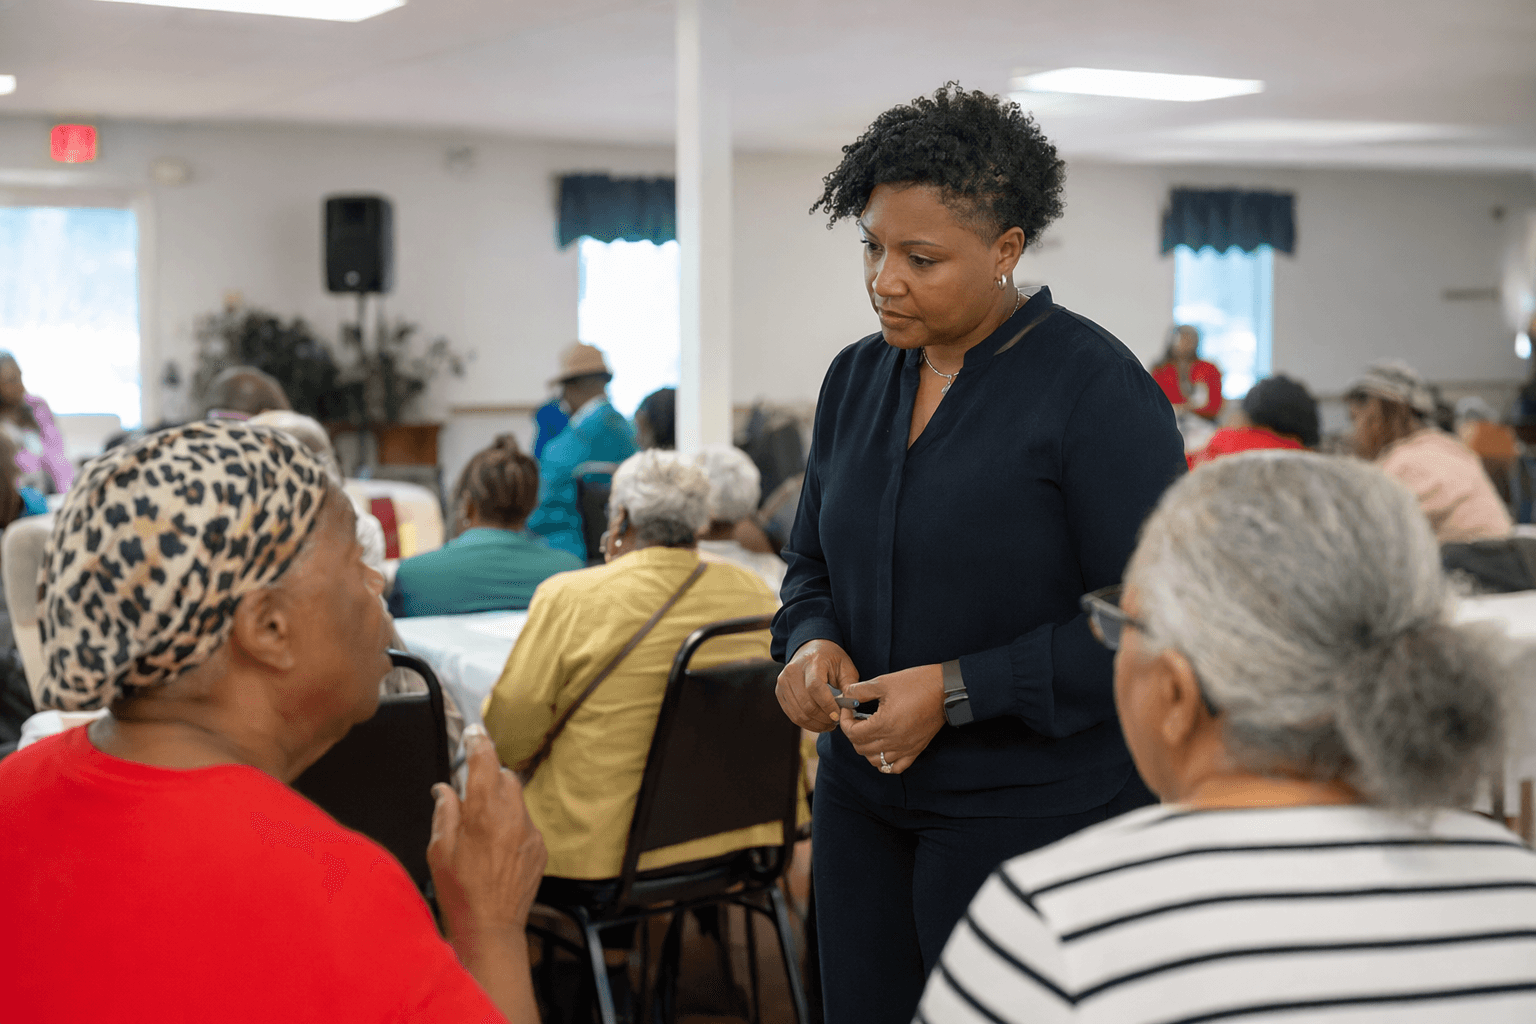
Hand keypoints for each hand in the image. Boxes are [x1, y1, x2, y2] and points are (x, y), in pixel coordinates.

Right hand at [428, 725, 546, 955]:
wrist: (491, 928)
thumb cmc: (460, 892)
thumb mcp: (439, 850)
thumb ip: (444, 812)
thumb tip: (445, 789)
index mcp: (482, 811)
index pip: (484, 760)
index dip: (478, 741)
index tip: (474, 732)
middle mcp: (511, 816)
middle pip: (505, 776)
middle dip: (489, 778)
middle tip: (470, 796)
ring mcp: (529, 831)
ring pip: (517, 800)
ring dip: (501, 803)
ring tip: (481, 831)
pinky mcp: (540, 847)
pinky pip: (525, 823)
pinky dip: (512, 826)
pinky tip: (496, 850)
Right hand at [776, 639, 858, 732]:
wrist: (811, 648)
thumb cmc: (831, 659)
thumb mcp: (845, 667)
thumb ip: (850, 687)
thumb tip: (851, 708)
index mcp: (812, 662)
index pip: (815, 687)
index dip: (827, 705)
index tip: (838, 716)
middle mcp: (793, 670)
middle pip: (806, 704)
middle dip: (823, 718)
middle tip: (836, 722)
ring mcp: (783, 682)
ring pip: (798, 713)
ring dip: (815, 724)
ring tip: (829, 724)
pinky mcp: (779, 692)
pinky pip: (792, 715)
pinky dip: (806, 723)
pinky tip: (818, 722)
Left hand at [840, 664, 945, 774]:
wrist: (945, 690)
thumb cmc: (917, 683)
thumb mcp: (884, 682)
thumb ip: (861, 690)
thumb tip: (846, 694)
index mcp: (884, 724)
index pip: (853, 733)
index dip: (845, 721)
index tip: (848, 709)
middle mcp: (894, 741)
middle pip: (861, 748)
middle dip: (853, 733)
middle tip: (856, 718)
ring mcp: (905, 748)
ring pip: (875, 761)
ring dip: (866, 748)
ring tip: (868, 731)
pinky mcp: (916, 750)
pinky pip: (895, 767)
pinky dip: (884, 762)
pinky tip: (882, 748)